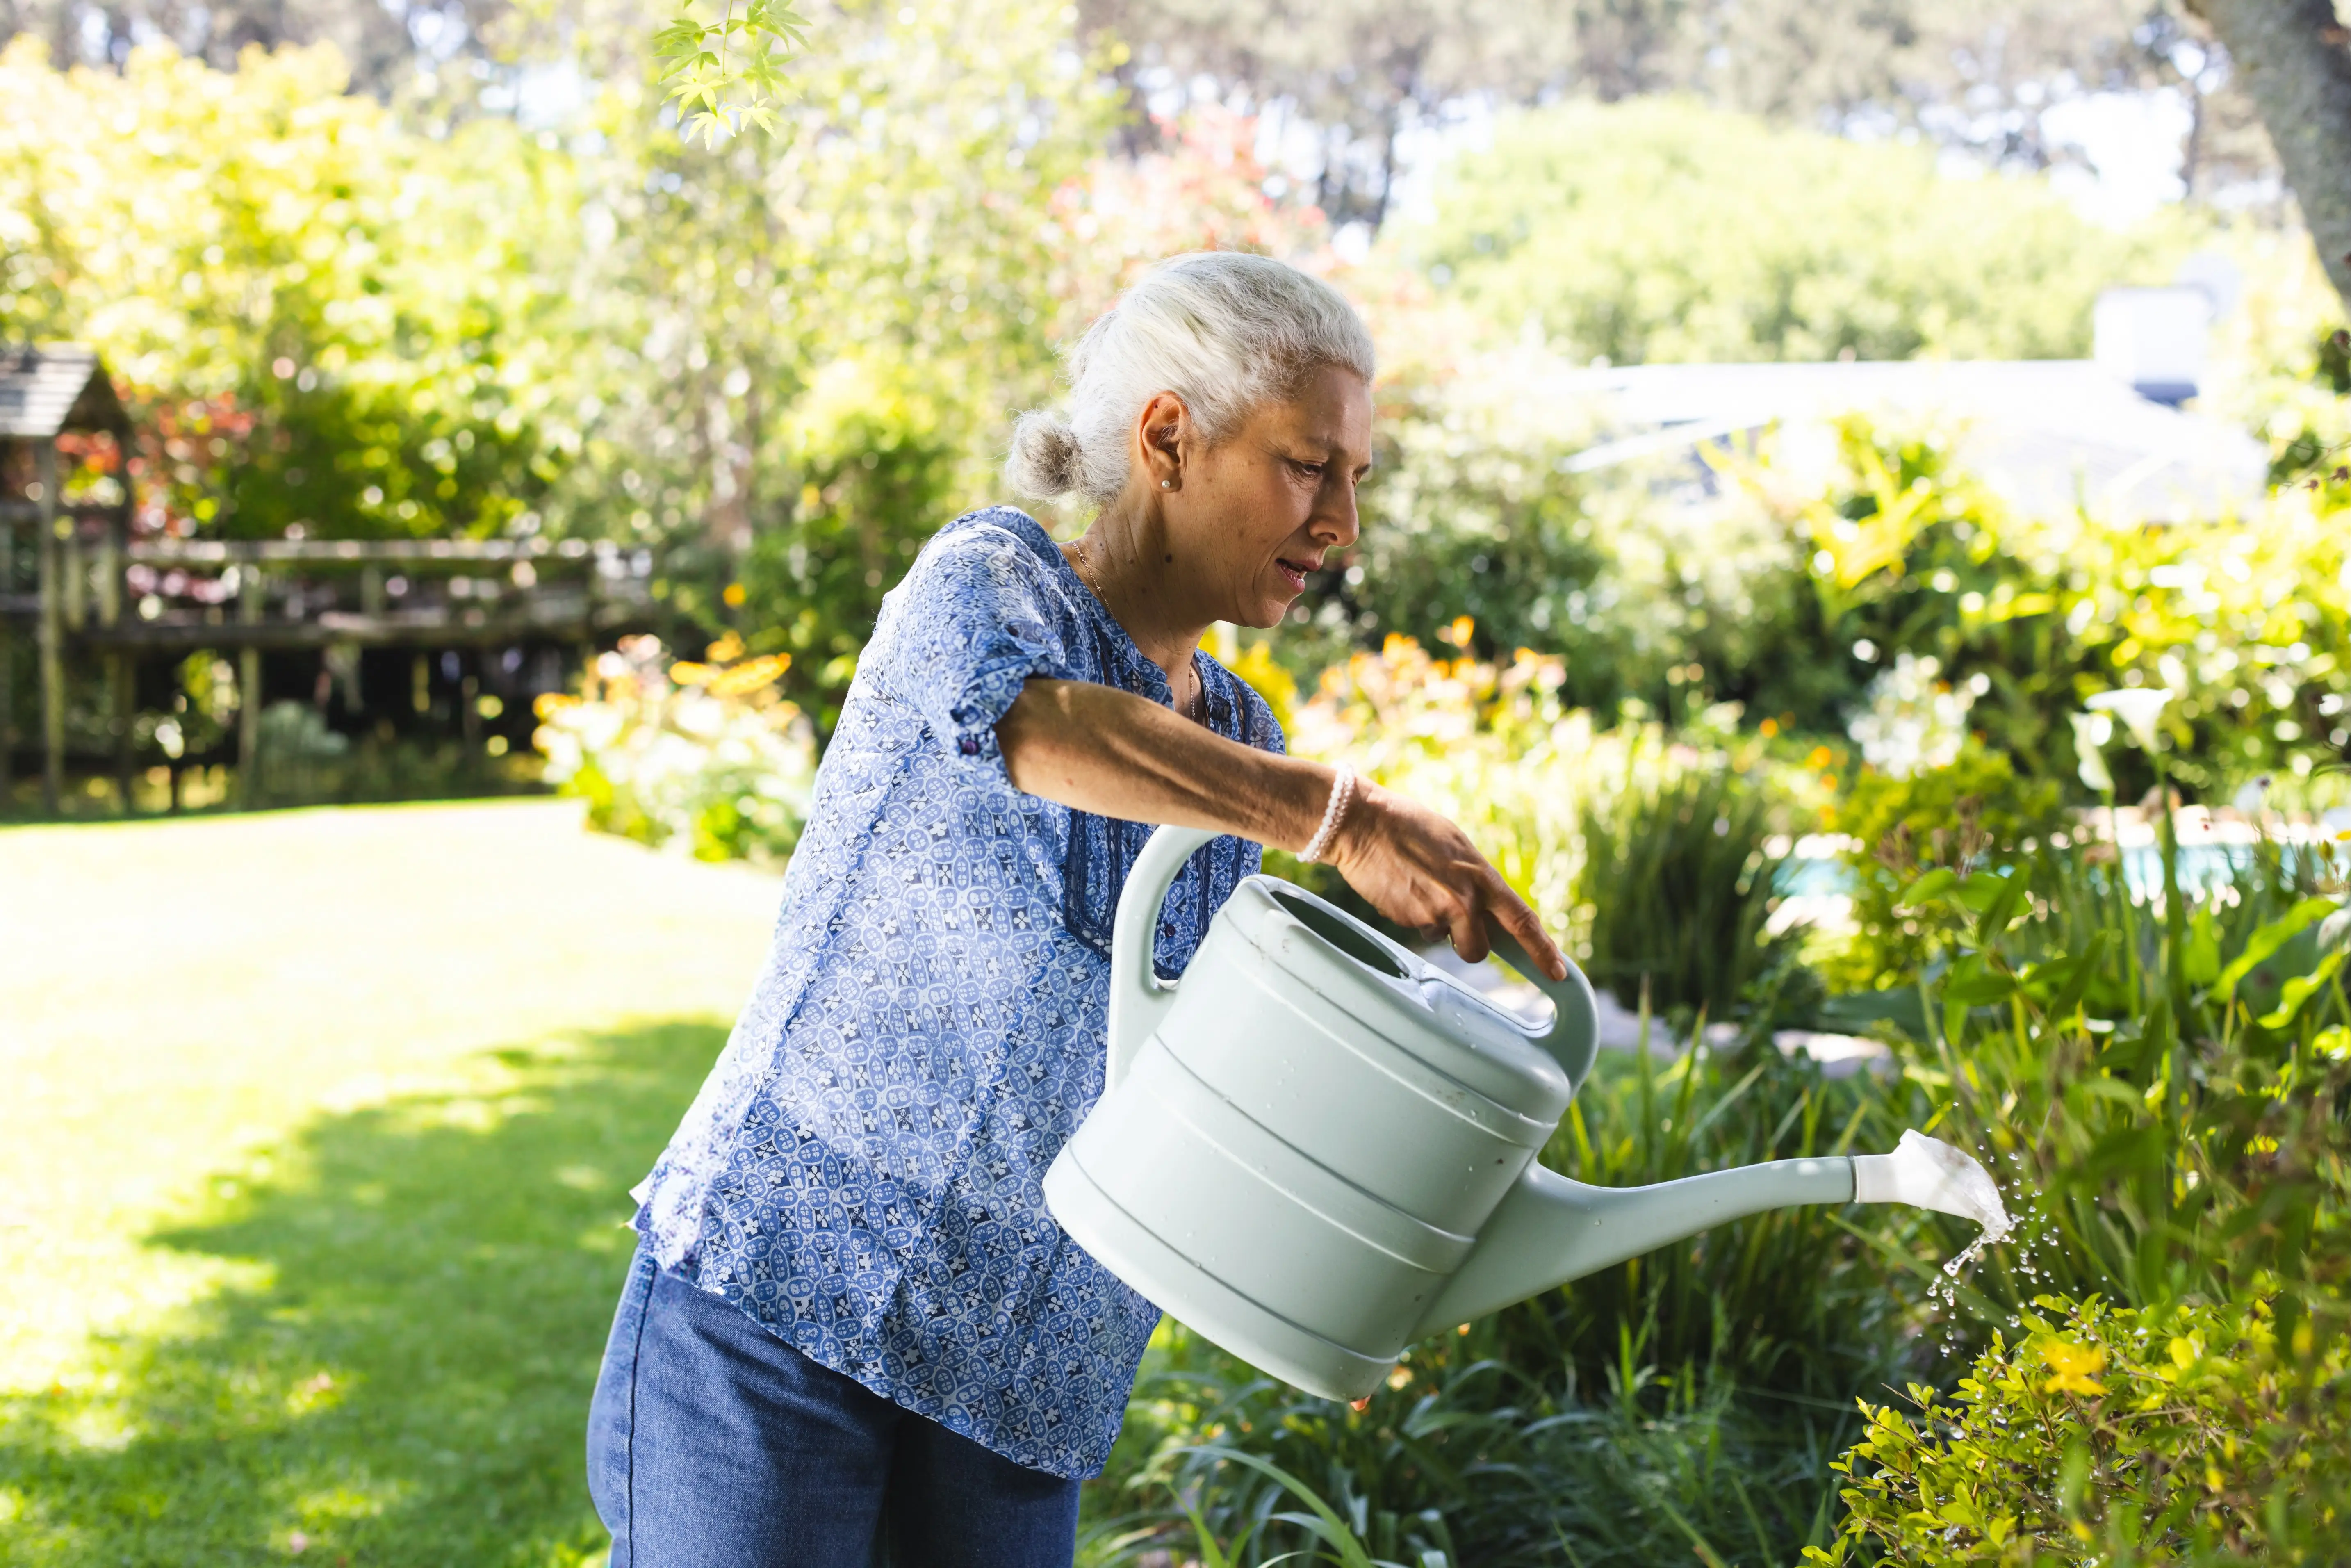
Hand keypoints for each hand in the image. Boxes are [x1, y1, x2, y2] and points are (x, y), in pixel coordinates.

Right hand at [1322, 780, 1567, 980]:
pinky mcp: (1406, 921)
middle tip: (1453, 919)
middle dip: (1470, 944)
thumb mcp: (1457, 847)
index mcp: (1481, 876)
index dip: (1543, 950)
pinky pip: (1419, 930)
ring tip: (1419, 890)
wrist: (1362, 824)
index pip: (1522, 921)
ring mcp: (1433, 913)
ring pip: (1446, 940)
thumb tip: (1485, 907)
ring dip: (1438, 928)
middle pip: (1480, 949)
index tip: (1558, 973)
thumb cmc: (1410, 827)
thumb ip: (1475, 880)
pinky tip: (1401, 888)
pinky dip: (1413, 916)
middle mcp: (1462, 899)